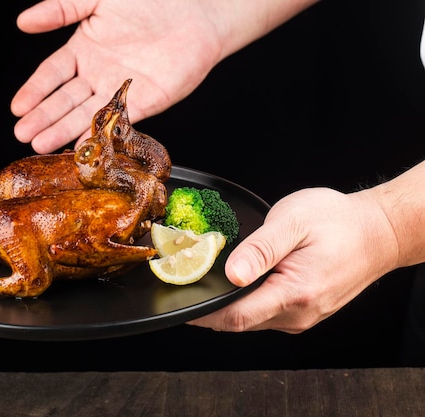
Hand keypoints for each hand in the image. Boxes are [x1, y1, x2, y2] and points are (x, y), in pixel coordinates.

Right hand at [11, 0, 224, 152]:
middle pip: (65, 100)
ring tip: (41, 145)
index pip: (52, 75)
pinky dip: (99, 134)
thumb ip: (61, 9)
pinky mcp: (144, 103)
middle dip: (43, 118)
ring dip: (62, 131)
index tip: (18, 108)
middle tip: (23, 134)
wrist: (196, 11)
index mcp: (84, 49)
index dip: (34, 91)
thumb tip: (23, 21)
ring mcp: (119, 90)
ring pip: (85, 114)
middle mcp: (98, 74)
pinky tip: (82, 145)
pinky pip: (117, 121)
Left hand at [188, 186, 397, 332]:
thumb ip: (260, 250)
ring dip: (228, 306)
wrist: (378, 231)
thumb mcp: (293, 222)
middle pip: (239, 322)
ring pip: (252, 320)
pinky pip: (266, 314)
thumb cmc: (338, 222)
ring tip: (209, 281)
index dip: (202, 314)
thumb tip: (232, 275)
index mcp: (294, 294)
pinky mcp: (304, 312)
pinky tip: (239, 285)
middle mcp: (298, 315)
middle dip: (210, 308)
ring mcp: (303, 317)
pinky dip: (246, 303)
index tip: (178, 303)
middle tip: (187, 283)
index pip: (234, 317)